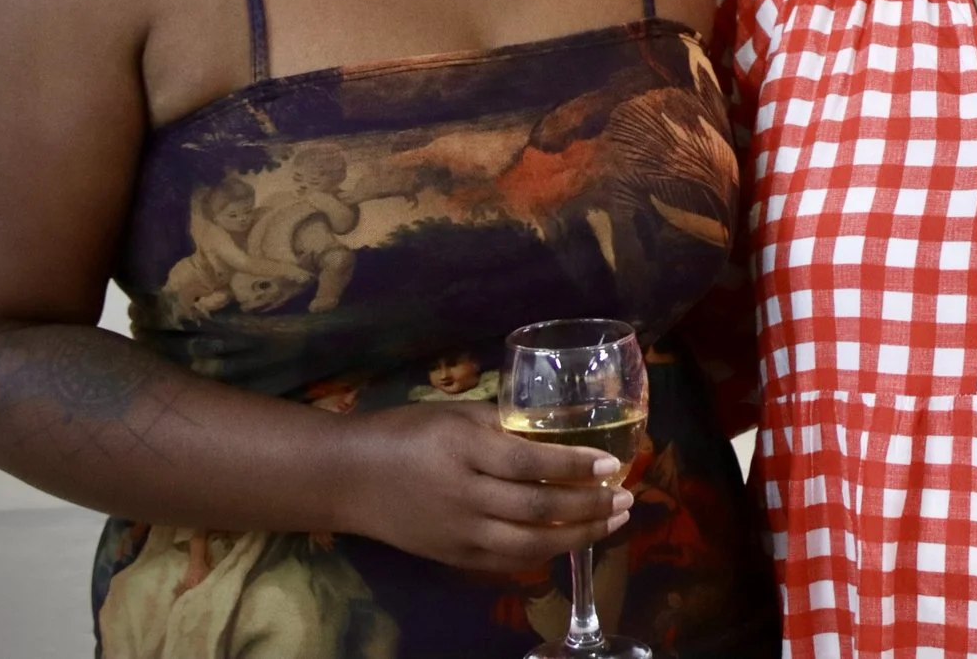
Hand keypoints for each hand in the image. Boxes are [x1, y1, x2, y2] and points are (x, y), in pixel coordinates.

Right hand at [335, 402, 630, 571]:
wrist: (348, 477)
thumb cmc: (407, 432)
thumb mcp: (456, 414)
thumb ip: (505, 425)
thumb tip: (559, 431)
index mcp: (465, 450)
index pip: (532, 463)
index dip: (576, 466)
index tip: (612, 465)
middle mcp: (464, 495)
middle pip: (538, 507)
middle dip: (590, 505)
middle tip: (627, 497)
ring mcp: (458, 532)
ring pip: (529, 543)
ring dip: (579, 535)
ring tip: (613, 521)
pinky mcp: (452, 556)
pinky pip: (508, 562)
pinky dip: (545, 554)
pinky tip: (571, 541)